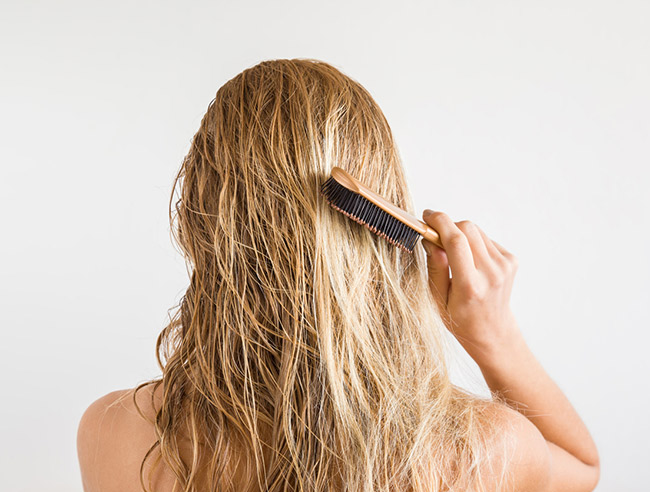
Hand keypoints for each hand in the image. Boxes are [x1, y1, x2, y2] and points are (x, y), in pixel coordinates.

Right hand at [421, 209, 520, 355]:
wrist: (492, 331)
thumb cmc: (460, 318)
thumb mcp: (438, 299)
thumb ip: (435, 267)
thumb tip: (430, 238)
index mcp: (470, 286)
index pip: (456, 241)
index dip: (440, 222)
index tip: (427, 216)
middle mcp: (492, 273)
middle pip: (468, 229)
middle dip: (448, 225)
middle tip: (434, 234)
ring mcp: (505, 266)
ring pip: (477, 231)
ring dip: (460, 234)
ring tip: (453, 254)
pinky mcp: (511, 260)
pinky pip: (486, 238)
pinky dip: (473, 242)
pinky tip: (469, 260)